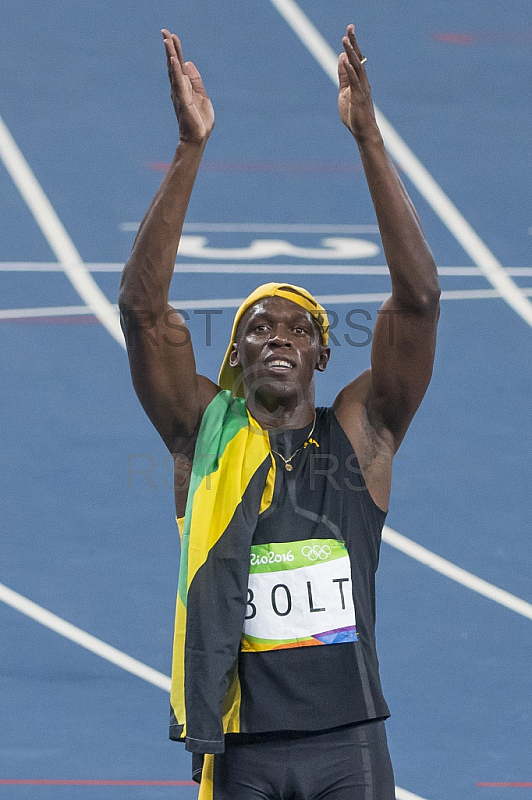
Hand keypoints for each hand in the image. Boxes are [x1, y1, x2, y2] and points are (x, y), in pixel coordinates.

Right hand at [162, 30, 214, 143]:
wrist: (198, 138)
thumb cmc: (200, 120)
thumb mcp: (202, 96)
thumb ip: (196, 80)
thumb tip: (188, 62)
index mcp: (184, 87)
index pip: (179, 65)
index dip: (176, 51)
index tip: (172, 36)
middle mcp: (179, 88)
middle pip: (173, 64)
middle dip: (170, 48)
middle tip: (164, 31)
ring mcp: (180, 94)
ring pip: (174, 71)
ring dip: (170, 55)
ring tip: (167, 40)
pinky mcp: (183, 100)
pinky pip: (178, 83)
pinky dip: (176, 71)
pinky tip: (174, 60)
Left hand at [338, 25, 377, 141]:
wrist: (364, 132)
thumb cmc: (355, 114)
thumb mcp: (345, 92)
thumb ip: (344, 76)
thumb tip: (342, 58)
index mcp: (359, 80)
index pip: (356, 59)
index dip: (352, 44)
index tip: (349, 30)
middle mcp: (363, 81)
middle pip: (357, 58)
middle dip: (353, 43)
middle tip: (350, 27)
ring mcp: (362, 89)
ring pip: (357, 67)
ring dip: (351, 53)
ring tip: (345, 40)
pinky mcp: (359, 98)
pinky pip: (354, 82)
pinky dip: (350, 70)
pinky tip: (345, 60)